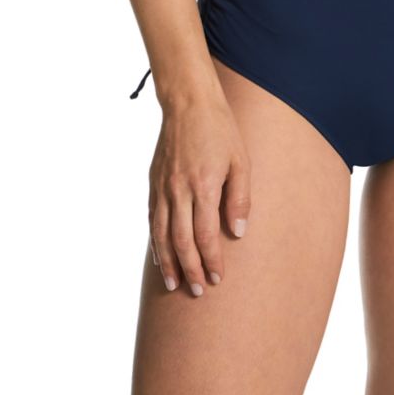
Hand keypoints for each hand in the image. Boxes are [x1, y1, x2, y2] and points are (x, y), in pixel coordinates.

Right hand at [148, 74, 251, 295]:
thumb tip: (237, 232)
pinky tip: (160, 256)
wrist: (188, 103)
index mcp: (203, 185)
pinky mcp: (153, 182)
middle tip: (199, 291)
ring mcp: (162, 187)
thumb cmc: (221, 130)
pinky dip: (155, 241)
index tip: (218, 277)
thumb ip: (239, 197)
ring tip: (175, 284)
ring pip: (161, 235)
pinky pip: (152, 219)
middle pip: (182, 241)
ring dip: (169, 263)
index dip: (211, 260)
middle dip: (191, 270)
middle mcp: (179, 190)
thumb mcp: (241, 161)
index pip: (205, 235)